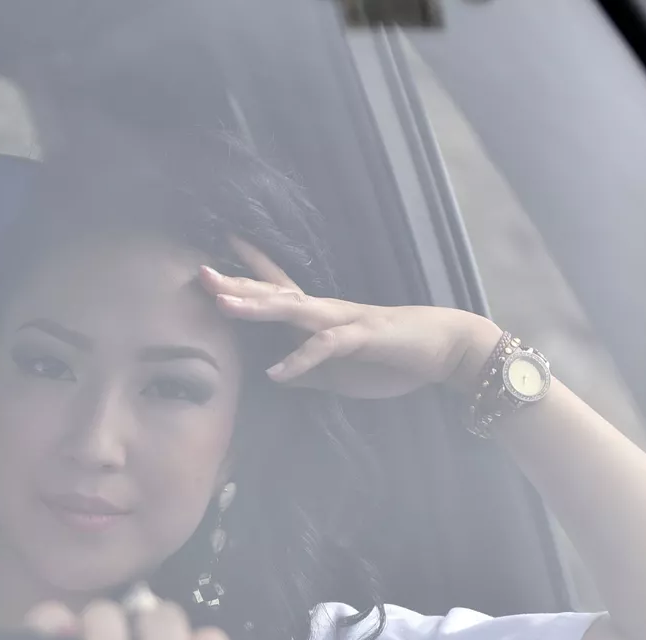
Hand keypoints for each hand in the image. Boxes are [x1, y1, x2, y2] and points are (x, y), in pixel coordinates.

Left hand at [200, 240, 502, 398]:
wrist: (445, 350)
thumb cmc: (393, 358)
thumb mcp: (339, 375)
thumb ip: (308, 374)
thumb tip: (276, 378)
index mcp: (319, 317)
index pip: (277, 287)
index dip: (248, 270)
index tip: (215, 254)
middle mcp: (326, 311)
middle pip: (274, 292)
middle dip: (237, 281)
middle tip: (200, 270)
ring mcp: (343, 320)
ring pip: (293, 308)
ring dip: (257, 306)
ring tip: (223, 304)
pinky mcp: (362, 338)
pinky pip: (325, 347)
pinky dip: (299, 360)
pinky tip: (276, 373)